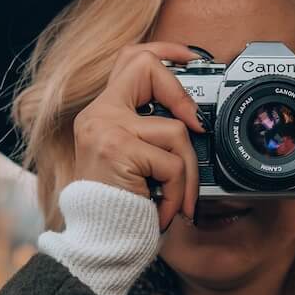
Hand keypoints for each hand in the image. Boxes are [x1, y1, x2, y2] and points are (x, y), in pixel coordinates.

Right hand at [69, 40, 205, 231]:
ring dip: (186, 174)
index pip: (130, 58)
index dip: (164, 51)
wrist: (99, 244)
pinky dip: (179, 192)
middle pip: (144, 66)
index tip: (191, 58)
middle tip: (195, 125)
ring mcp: (106, 130)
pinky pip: (172, 163)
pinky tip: (167, 210)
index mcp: (101, 114)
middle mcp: (98, 115)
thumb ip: (149, 134)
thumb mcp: (134, 163)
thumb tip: (194, 119)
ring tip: (176, 200)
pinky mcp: (119, 150)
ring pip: (174, 130)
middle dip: (180, 92)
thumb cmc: (120, 209)